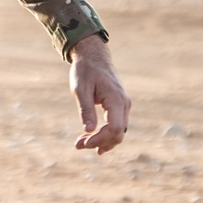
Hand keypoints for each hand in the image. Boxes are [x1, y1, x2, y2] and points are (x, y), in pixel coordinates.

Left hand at [69, 34, 130, 154]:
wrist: (93, 57)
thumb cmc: (85, 71)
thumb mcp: (81, 89)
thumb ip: (85, 109)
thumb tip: (88, 131)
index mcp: (116, 98)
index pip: (114, 127)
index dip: (100, 139)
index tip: (83, 143)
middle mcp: (124, 103)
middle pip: (118, 133)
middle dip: (99, 142)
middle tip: (78, 145)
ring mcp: (124, 105)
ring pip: (119, 132)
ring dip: (102, 141)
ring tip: (82, 144)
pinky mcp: (120, 106)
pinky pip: (117, 126)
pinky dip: (107, 136)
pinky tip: (94, 142)